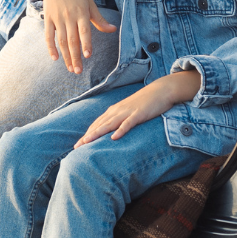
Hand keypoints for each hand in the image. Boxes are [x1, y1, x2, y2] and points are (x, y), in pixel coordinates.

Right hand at [41, 0, 117, 74]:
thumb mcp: (90, 3)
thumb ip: (99, 19)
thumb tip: (113, 29)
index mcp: (81, 12)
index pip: (84, 30)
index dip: (85, 43)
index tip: (87, 56)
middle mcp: (69, 16)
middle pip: (72, 40)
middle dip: (75, 57)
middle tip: (78, 71)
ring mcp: (57, 18)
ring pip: (60, 40)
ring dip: (65, 56)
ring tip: (70, 68)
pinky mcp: (48, 19)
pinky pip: (48, 36)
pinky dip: (50, 47)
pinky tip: (55, 58)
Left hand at [76, 70, 200, 145]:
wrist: (160, 91)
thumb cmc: (144, 103)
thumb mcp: (128, 111)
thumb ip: (119, 119)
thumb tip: (111, 131)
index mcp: (114, 111)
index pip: (97, 124)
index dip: (87, 134)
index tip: (78, 144)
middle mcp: (117, 111)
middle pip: (99, 125)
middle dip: (87, 136)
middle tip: (76, 147)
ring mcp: (127, 112)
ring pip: (109, 124)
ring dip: (97, 133)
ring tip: (87, 142)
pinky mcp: (139, 114)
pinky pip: (128, 123)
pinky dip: (120, 130)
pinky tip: (114, 138)